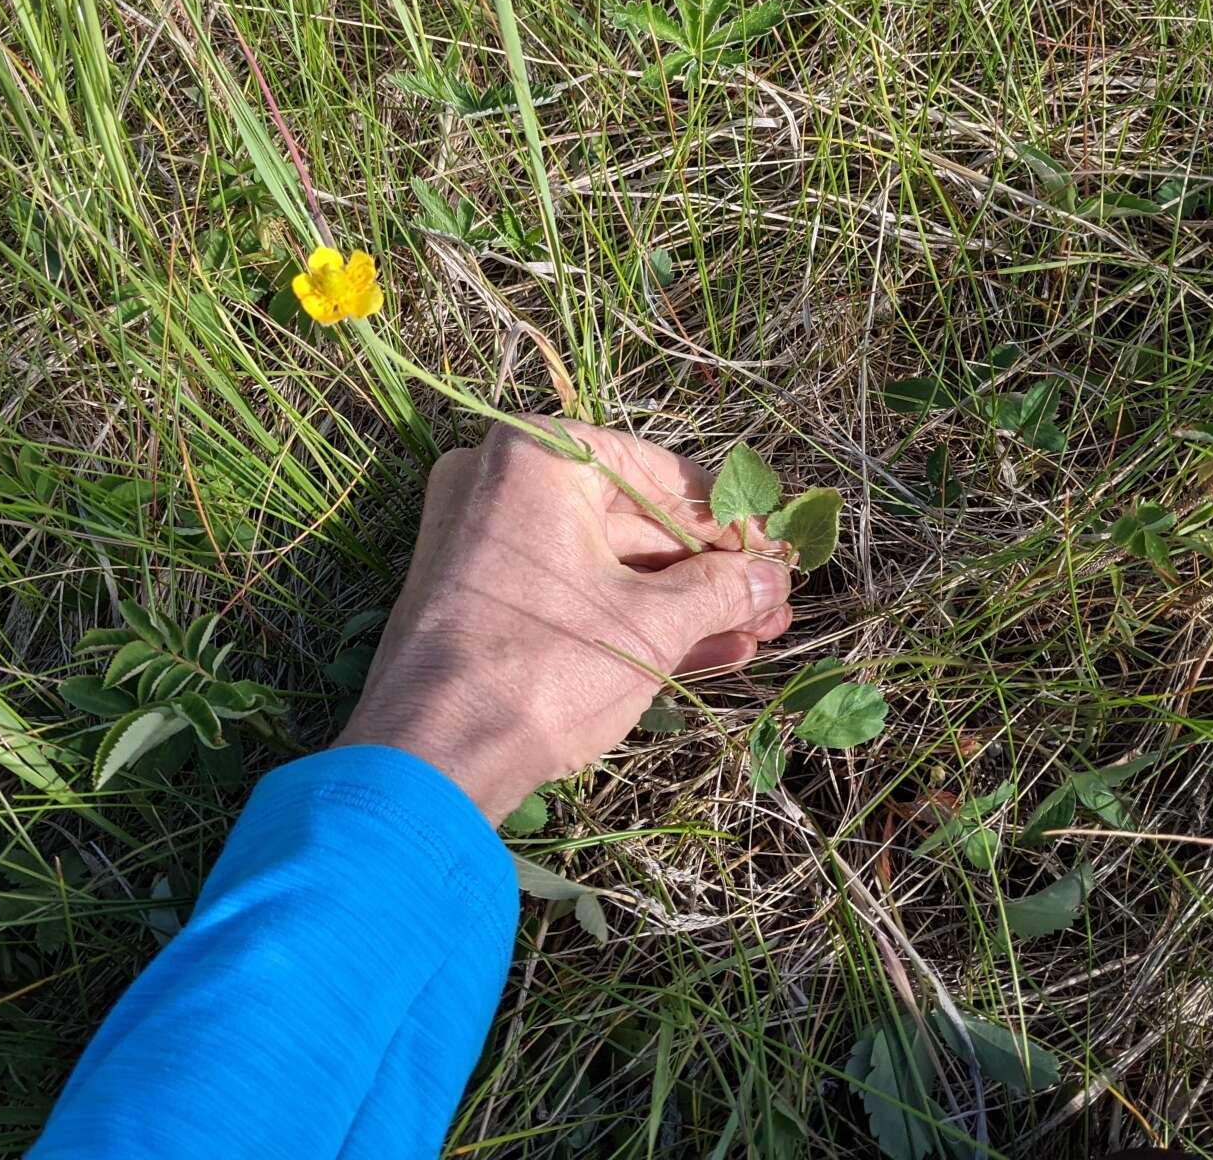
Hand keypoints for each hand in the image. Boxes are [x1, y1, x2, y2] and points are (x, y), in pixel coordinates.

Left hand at [337, 419, 792, 820]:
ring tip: (756, 633)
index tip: (779, 553)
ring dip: (683, 601)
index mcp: (537, 454)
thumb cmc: (545, 666)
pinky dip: (631, 618)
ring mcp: (483, 540)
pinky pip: (571, 592)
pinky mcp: (478, 597)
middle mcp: (500, 481)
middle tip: (774, 601)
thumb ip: (722, 589)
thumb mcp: (652, 624)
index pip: (660, 473)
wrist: (433, 757)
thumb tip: (772, 577)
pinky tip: (707, 650)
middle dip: (711, 570)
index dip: (730, 520)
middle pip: (634, 519)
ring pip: (606, 563)